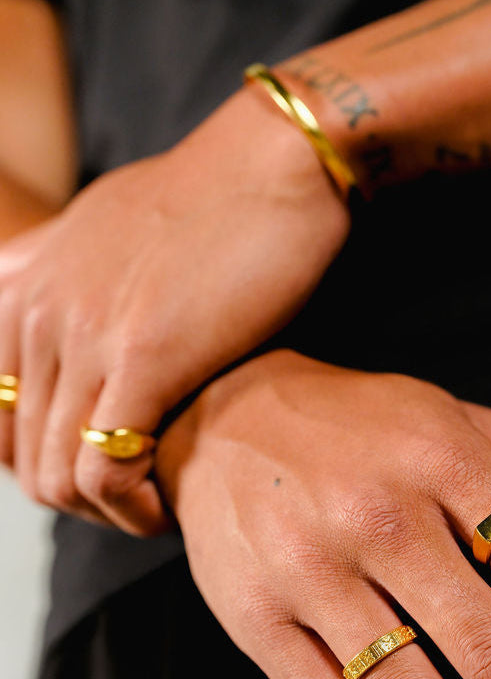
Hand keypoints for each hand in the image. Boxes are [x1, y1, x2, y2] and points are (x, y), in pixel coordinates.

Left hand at [0, 88, 348, 533]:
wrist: (276, 164)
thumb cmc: (216, 199)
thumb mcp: (109, 223)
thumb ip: (61, 269)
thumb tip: (52, 302)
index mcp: (22, 287)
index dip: (46, 463)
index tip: (110, 472)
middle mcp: (38, 312)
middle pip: (23, 457)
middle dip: (81, 502)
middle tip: (141, 503)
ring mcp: (85, 334)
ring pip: (56, 477)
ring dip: (107, 514)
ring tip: (158, 509)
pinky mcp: (145, 357)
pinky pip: (106, 471)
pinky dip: (133, 507)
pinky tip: (171, 504)